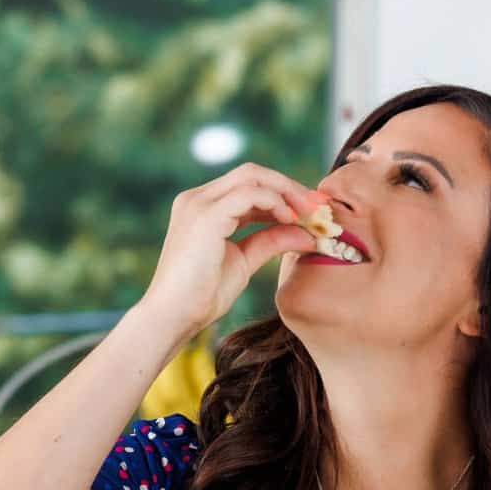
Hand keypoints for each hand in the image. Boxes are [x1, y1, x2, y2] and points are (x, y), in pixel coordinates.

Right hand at [145, 161, 323, 334]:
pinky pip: (249, 194)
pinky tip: (288, 220)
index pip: (247, 185)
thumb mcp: (245, 261)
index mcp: (202, 207)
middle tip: (317, 206)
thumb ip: (271, 241)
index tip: (310, 210)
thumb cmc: (201, 295)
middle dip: (288, 186)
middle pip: (252, 173)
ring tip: (308, 214)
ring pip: (252, 176)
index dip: (281, 193)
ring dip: (286, 191)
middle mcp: (197, 198)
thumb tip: (307, 233)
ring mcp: (199, 204)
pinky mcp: (206, 216)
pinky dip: (274, 202)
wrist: (173, 316)